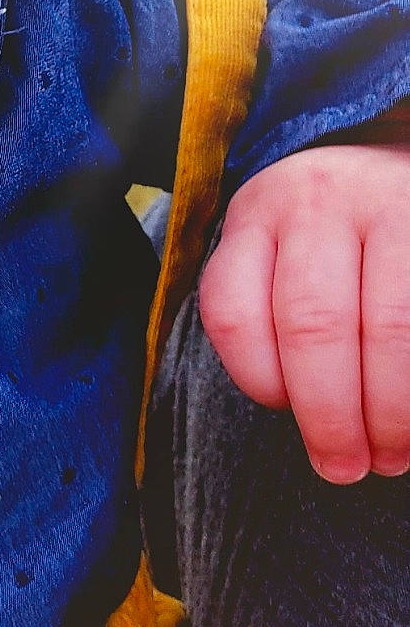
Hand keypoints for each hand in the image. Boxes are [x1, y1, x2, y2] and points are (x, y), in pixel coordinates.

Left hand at [200, 143, 409, 481]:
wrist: (403, 158)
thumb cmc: (338, 231)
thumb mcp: (283, 245)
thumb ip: (269, 308)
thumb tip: (293, 413)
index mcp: (258, 212)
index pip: (234, 309)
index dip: (257, 380)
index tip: (284, 415)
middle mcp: (318, 199)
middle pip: (313, 325)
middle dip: (329, 415)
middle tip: (343, 468)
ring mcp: (389, 203)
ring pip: (387, 327)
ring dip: (390, 410)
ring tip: (393, 455)